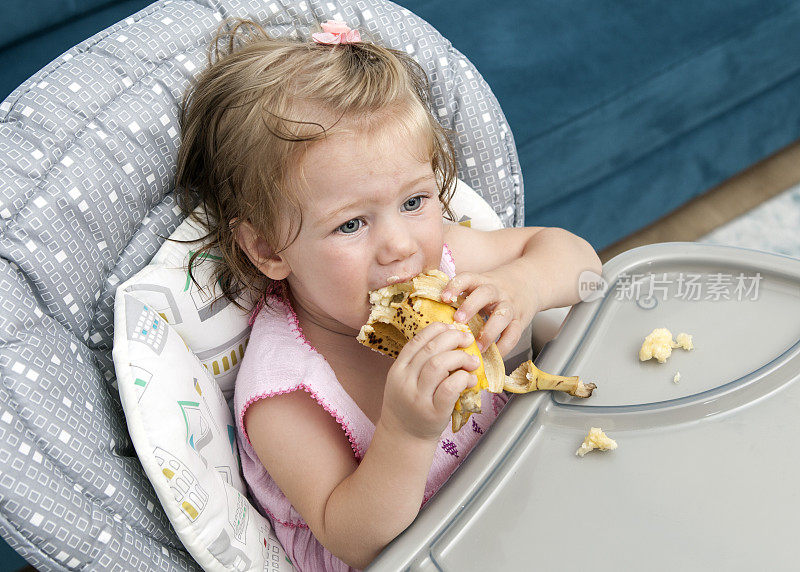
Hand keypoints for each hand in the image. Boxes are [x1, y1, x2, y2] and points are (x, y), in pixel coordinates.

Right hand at [379, 322, 478, 440]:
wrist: (404, 438)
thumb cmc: (410, 405)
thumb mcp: (406, 381)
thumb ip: (420, 362)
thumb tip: (450, 337)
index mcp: (398, 369)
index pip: (417, 340)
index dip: (437, 329)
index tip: (452, 327)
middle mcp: (405, 382)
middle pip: (431, 349)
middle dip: (453, 339)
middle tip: (467, 339)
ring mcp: (418, 398)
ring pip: (439, 365)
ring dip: (460, 358)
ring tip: (471, 361)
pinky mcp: (433, 413)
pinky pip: (450, 388)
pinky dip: (463, 379)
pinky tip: (471, 379)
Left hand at [441, 269, 540, 355]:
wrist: (530, 283)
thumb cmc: (497, 289)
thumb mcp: (480, 285)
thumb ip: (462, 296)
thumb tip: (434, 315)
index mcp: (482, 281)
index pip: (468, 278)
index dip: (455, 286)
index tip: (444, 298)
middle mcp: (497, 291)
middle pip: (485, 293)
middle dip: (471, 306)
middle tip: (458, 320)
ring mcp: (510, 306)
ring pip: (502, 315)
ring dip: (489, 331)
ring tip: (477, 345)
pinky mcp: (521, 320)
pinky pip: (514, 334)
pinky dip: (504, 346)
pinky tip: (493, 355)